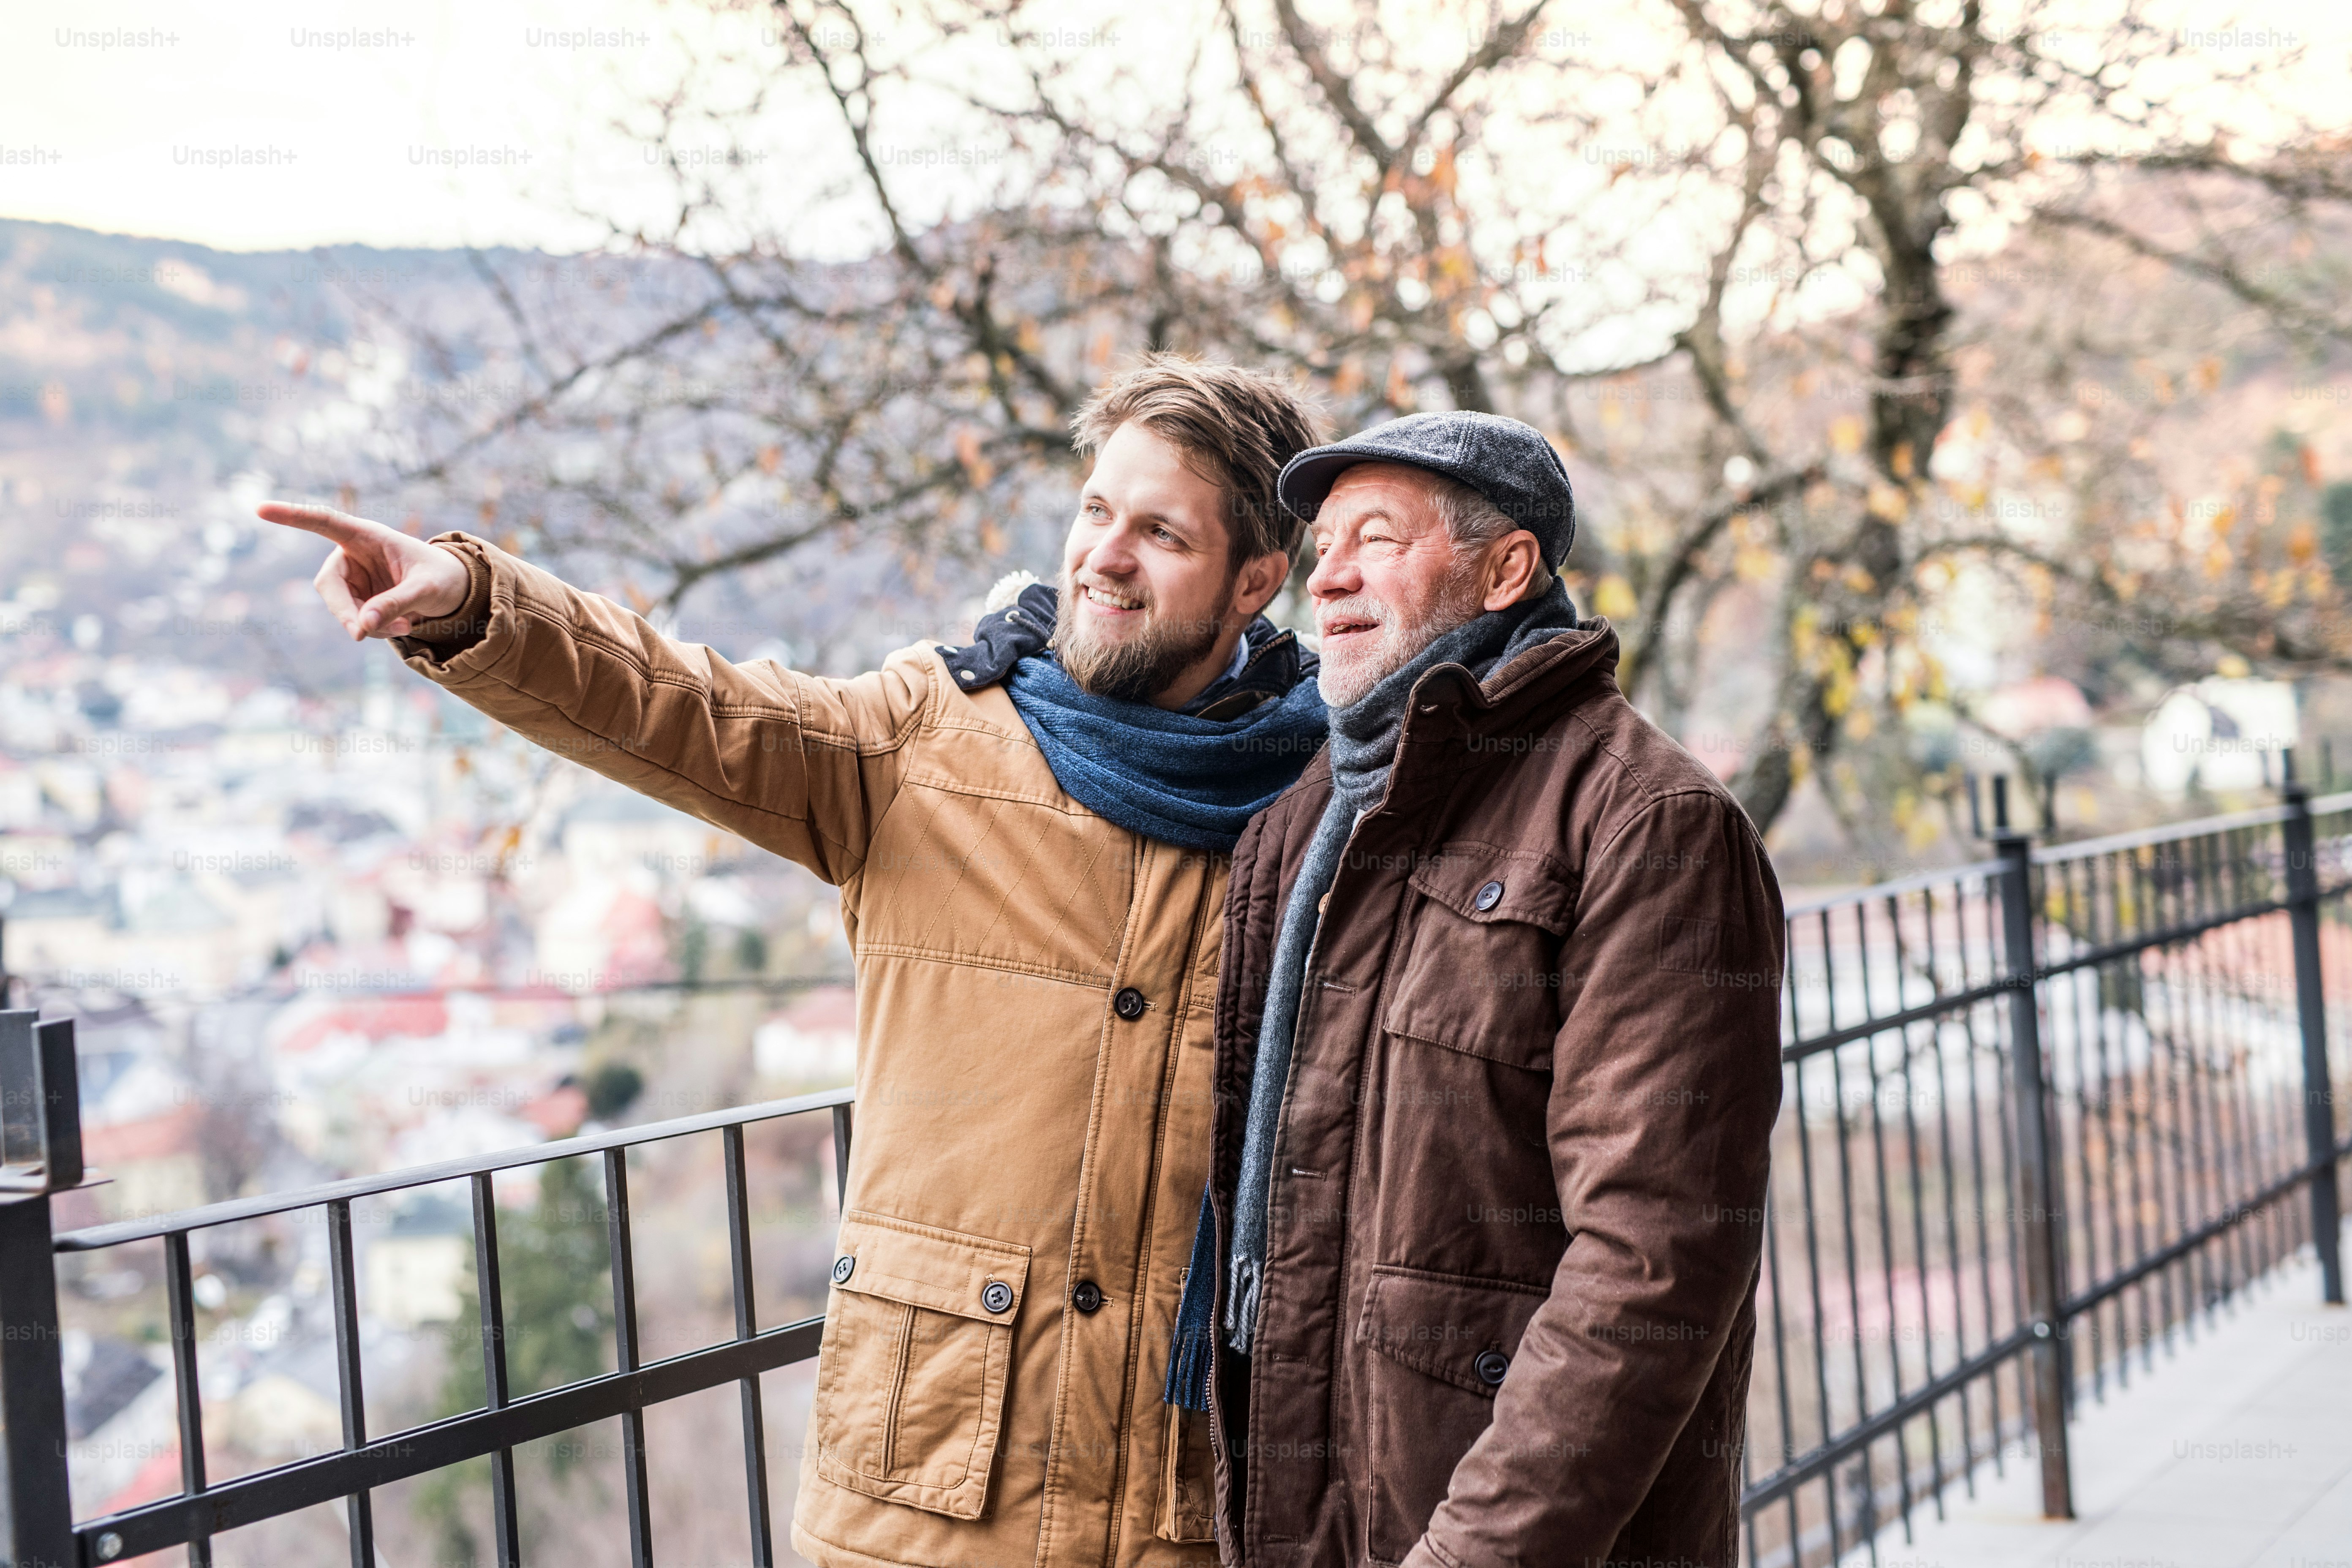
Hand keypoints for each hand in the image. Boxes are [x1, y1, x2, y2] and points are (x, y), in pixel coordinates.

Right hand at [257, 502, 472, 640]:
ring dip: (369, 624)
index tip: (260, 509)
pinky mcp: (357, 599)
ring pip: (342, 608)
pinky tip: (403, 626)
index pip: (323, 521)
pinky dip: (375, 629)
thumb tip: (361, 627)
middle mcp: (352, 554)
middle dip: (344, 611)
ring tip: (406, 626)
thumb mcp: (427, 589)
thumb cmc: (442, 578)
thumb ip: (397, 603)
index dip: (293, 516)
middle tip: (361, 634)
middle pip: (328, 584)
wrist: (453, 590)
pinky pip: (355, 620)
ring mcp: (353, 579)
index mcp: (366, 535)